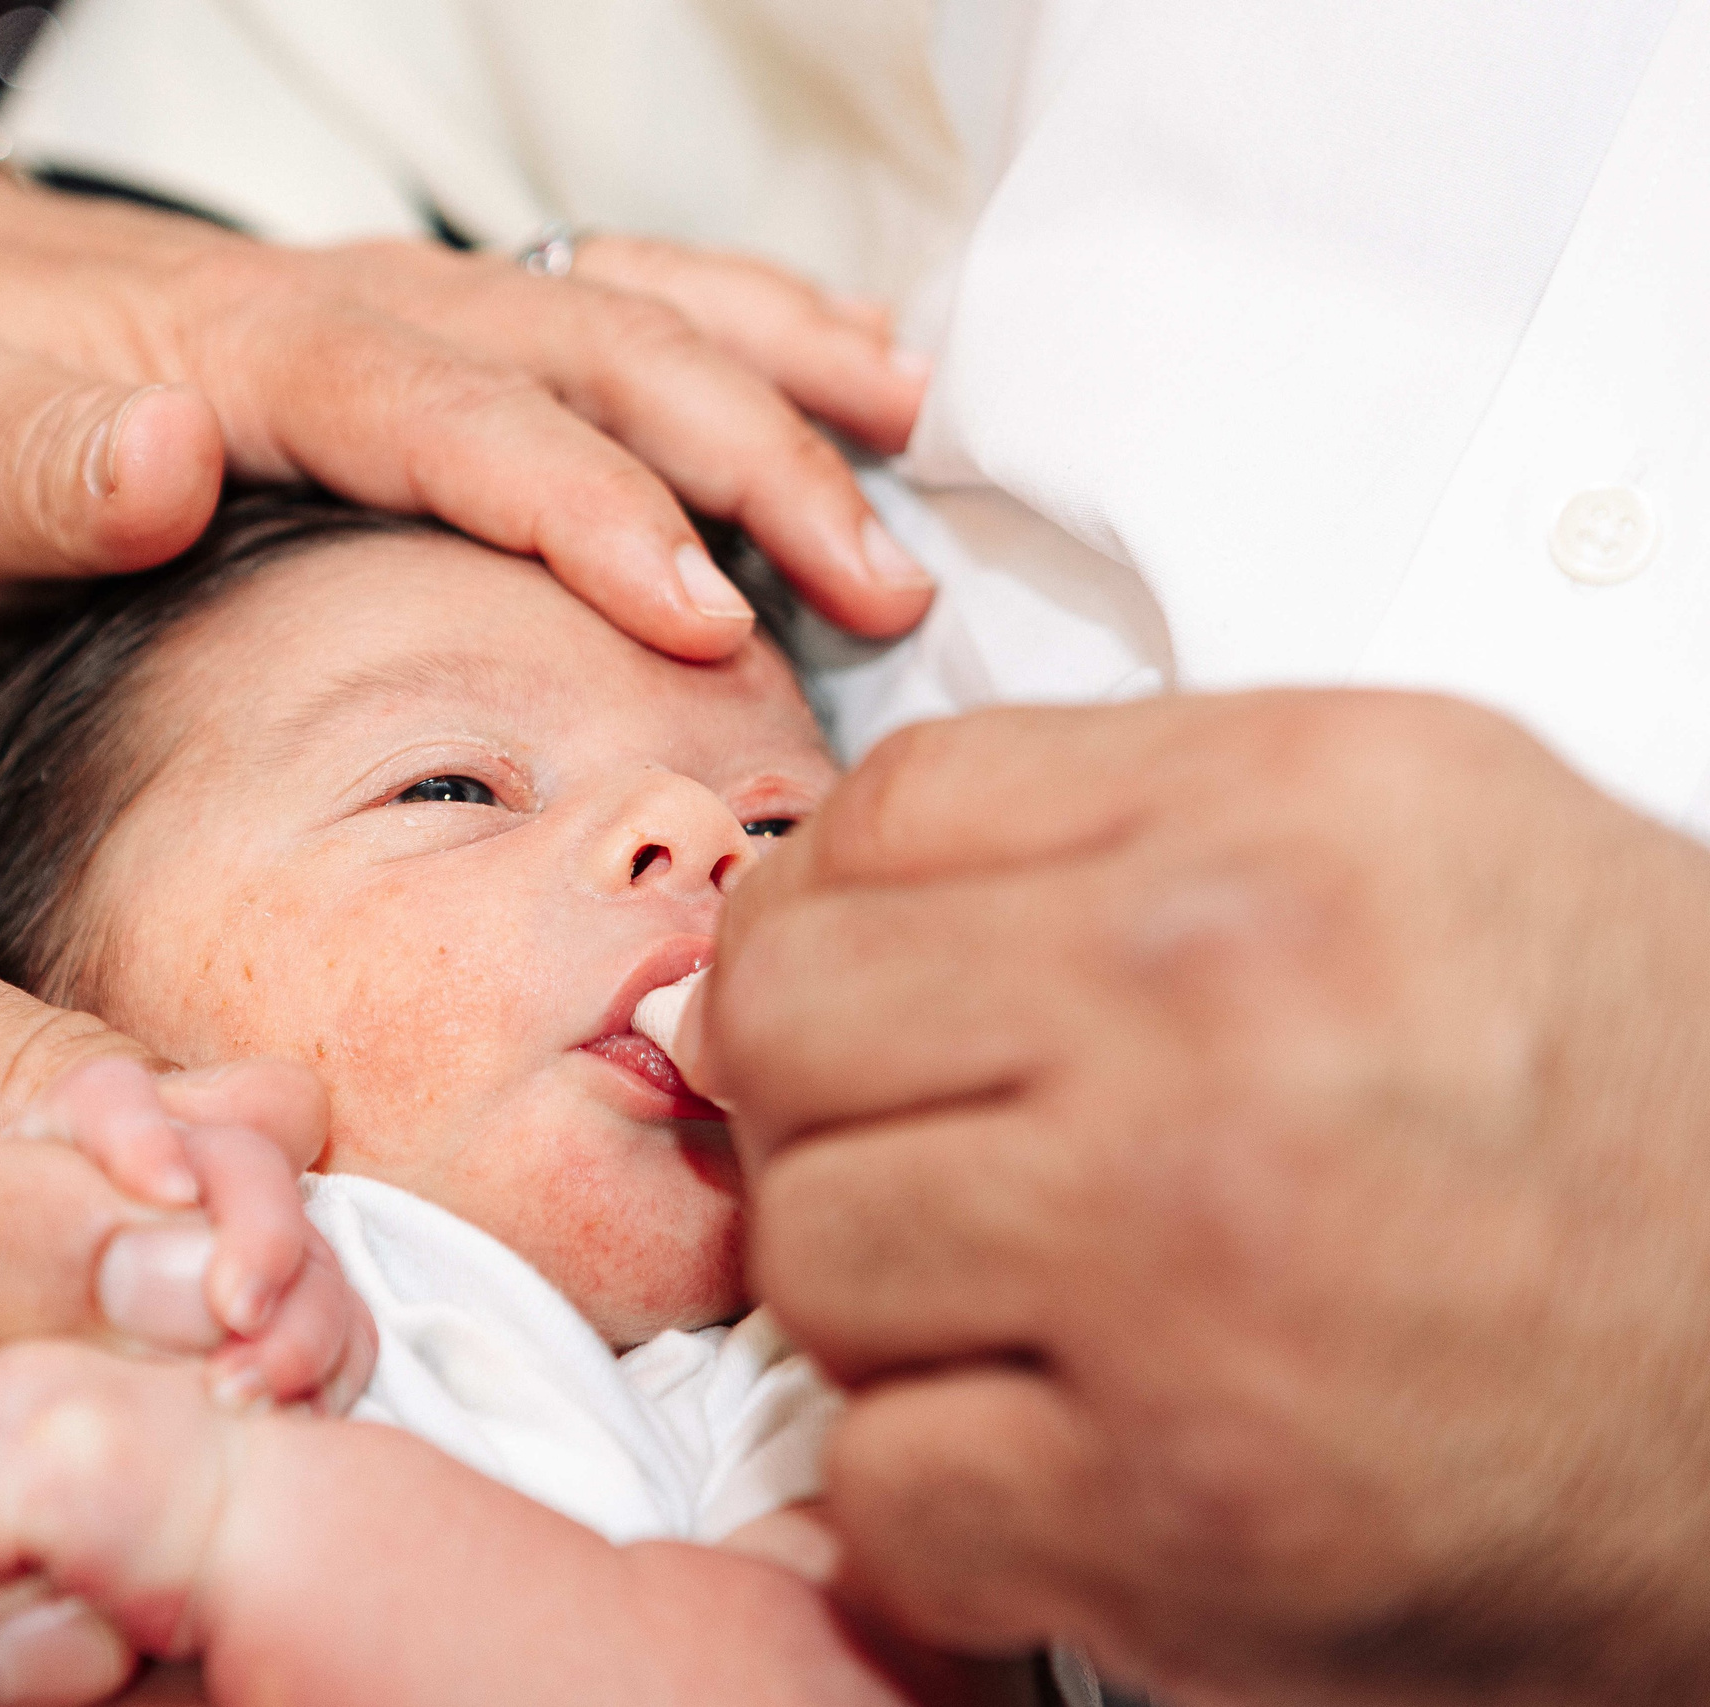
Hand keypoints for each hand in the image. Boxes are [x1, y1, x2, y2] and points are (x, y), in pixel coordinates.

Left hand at [0, 0, 928, 661]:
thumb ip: (49, 467)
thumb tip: (174, 449)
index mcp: (256, 346)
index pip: (459, 420)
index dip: (591, 510)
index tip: (706, 613)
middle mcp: (351, 302)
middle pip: (590, 350)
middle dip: (751, 457)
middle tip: (882, 581)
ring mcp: (386, 298)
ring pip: (619, 302)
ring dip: (769, 364)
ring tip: (908, 434)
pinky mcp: (394, 325)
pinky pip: (584, 294)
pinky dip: (712, 316)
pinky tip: (806, 355)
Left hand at [684, 692, 1709, 1705]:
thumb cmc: (1651, 1109)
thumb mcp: (1436, 832)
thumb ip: (1136, 822)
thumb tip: (846, 880)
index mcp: (1281, 819)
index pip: (882, 812)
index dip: (818, 910)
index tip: (848, 989)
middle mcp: (1220, 1015)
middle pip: (786, 1021)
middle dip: (816, 1102)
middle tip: (918, 1155)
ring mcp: (1187, 1268)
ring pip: (807, 1253)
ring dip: (878, 1305)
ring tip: (1017, 1312)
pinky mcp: (1184, 1509)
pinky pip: (882, 1482)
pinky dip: (938, 1495)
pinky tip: (1056, 1453)